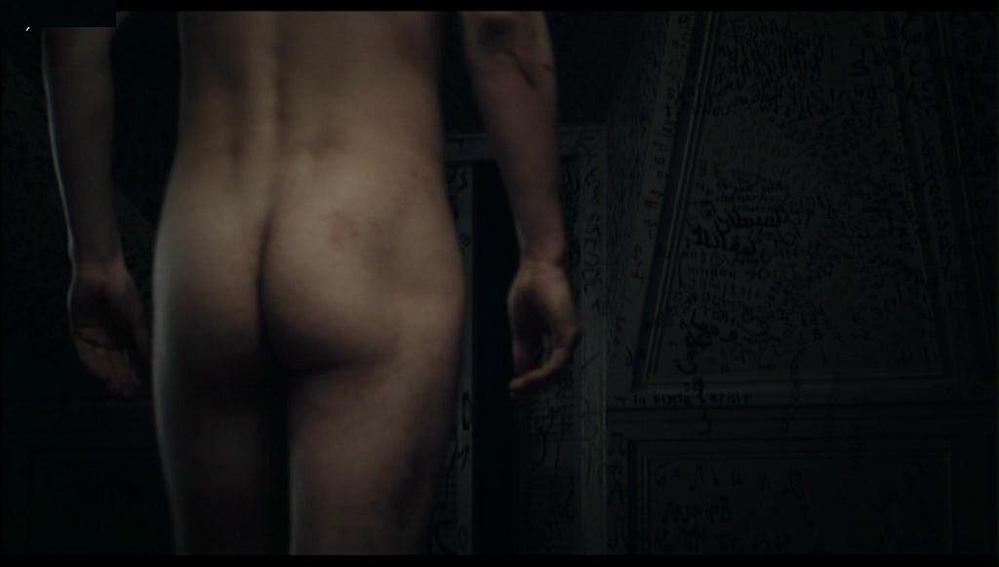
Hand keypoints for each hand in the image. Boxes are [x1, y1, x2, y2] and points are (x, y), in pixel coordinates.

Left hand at [67, 257, 150, 397]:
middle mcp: (111, 336)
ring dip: (109, 375)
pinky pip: (86, 353)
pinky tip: (102, 376)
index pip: (131, 358)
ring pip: (102, 361)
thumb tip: (152, 365)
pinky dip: (93, 365)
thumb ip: (142, 343)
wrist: (100, 271)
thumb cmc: (123, 292)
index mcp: (127, 332)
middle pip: (117, 363)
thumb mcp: (136, 320)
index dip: (136, 374)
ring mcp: (95, 334)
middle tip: (128, 394)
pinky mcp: (79, 331)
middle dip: (122, 379)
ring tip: (117, 389)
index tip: (141, 389)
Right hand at [507, 260, 581, 398]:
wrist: (536, 270)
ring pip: (555, 373)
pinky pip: (557, 363)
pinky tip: (527, 379)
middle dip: (532, 388)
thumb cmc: (530, 292)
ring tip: (518, 389)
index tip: (514, 392)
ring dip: (535, 384)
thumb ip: (523, 353)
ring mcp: (570, 339)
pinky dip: (541, 374)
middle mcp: (566, 342)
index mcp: (555, 340)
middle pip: (551, 375)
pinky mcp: (570, 334)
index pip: (544, 369)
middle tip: (515, 395)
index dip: (529, 382)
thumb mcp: (521, 330)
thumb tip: (519, 374)